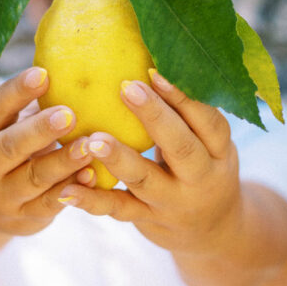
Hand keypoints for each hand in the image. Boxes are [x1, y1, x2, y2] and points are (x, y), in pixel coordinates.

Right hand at [0, 67, 93, 236]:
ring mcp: (2, 193)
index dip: (16, 91)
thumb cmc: (10, 152)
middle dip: (39, 130)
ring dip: (61, 162)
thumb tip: (76, 61)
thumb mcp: (9, 127)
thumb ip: (34, 105)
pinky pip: (47, 204)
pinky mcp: (23, 217)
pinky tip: (92, 176)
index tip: (43, 73)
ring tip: (89, 146)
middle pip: (9, 146)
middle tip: (70, 114)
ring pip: (32, 177)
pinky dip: (70, 190)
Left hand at [58, 71, 242, 256]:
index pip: (209, 121)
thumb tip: (149, 52)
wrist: (214, 233)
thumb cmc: (203, 169)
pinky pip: (118, 209)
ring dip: (119, 158)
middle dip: (154, 116)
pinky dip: (91, 201)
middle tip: (125, 87)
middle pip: (181, 146)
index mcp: (219, 151)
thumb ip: (188, 114)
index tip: (155, 70)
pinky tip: (66, 189)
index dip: (184, 97)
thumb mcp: (210, 145)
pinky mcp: (148, 221)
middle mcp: (201, 178)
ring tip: (93, 139)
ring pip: (146, 180)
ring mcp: (173, 203)